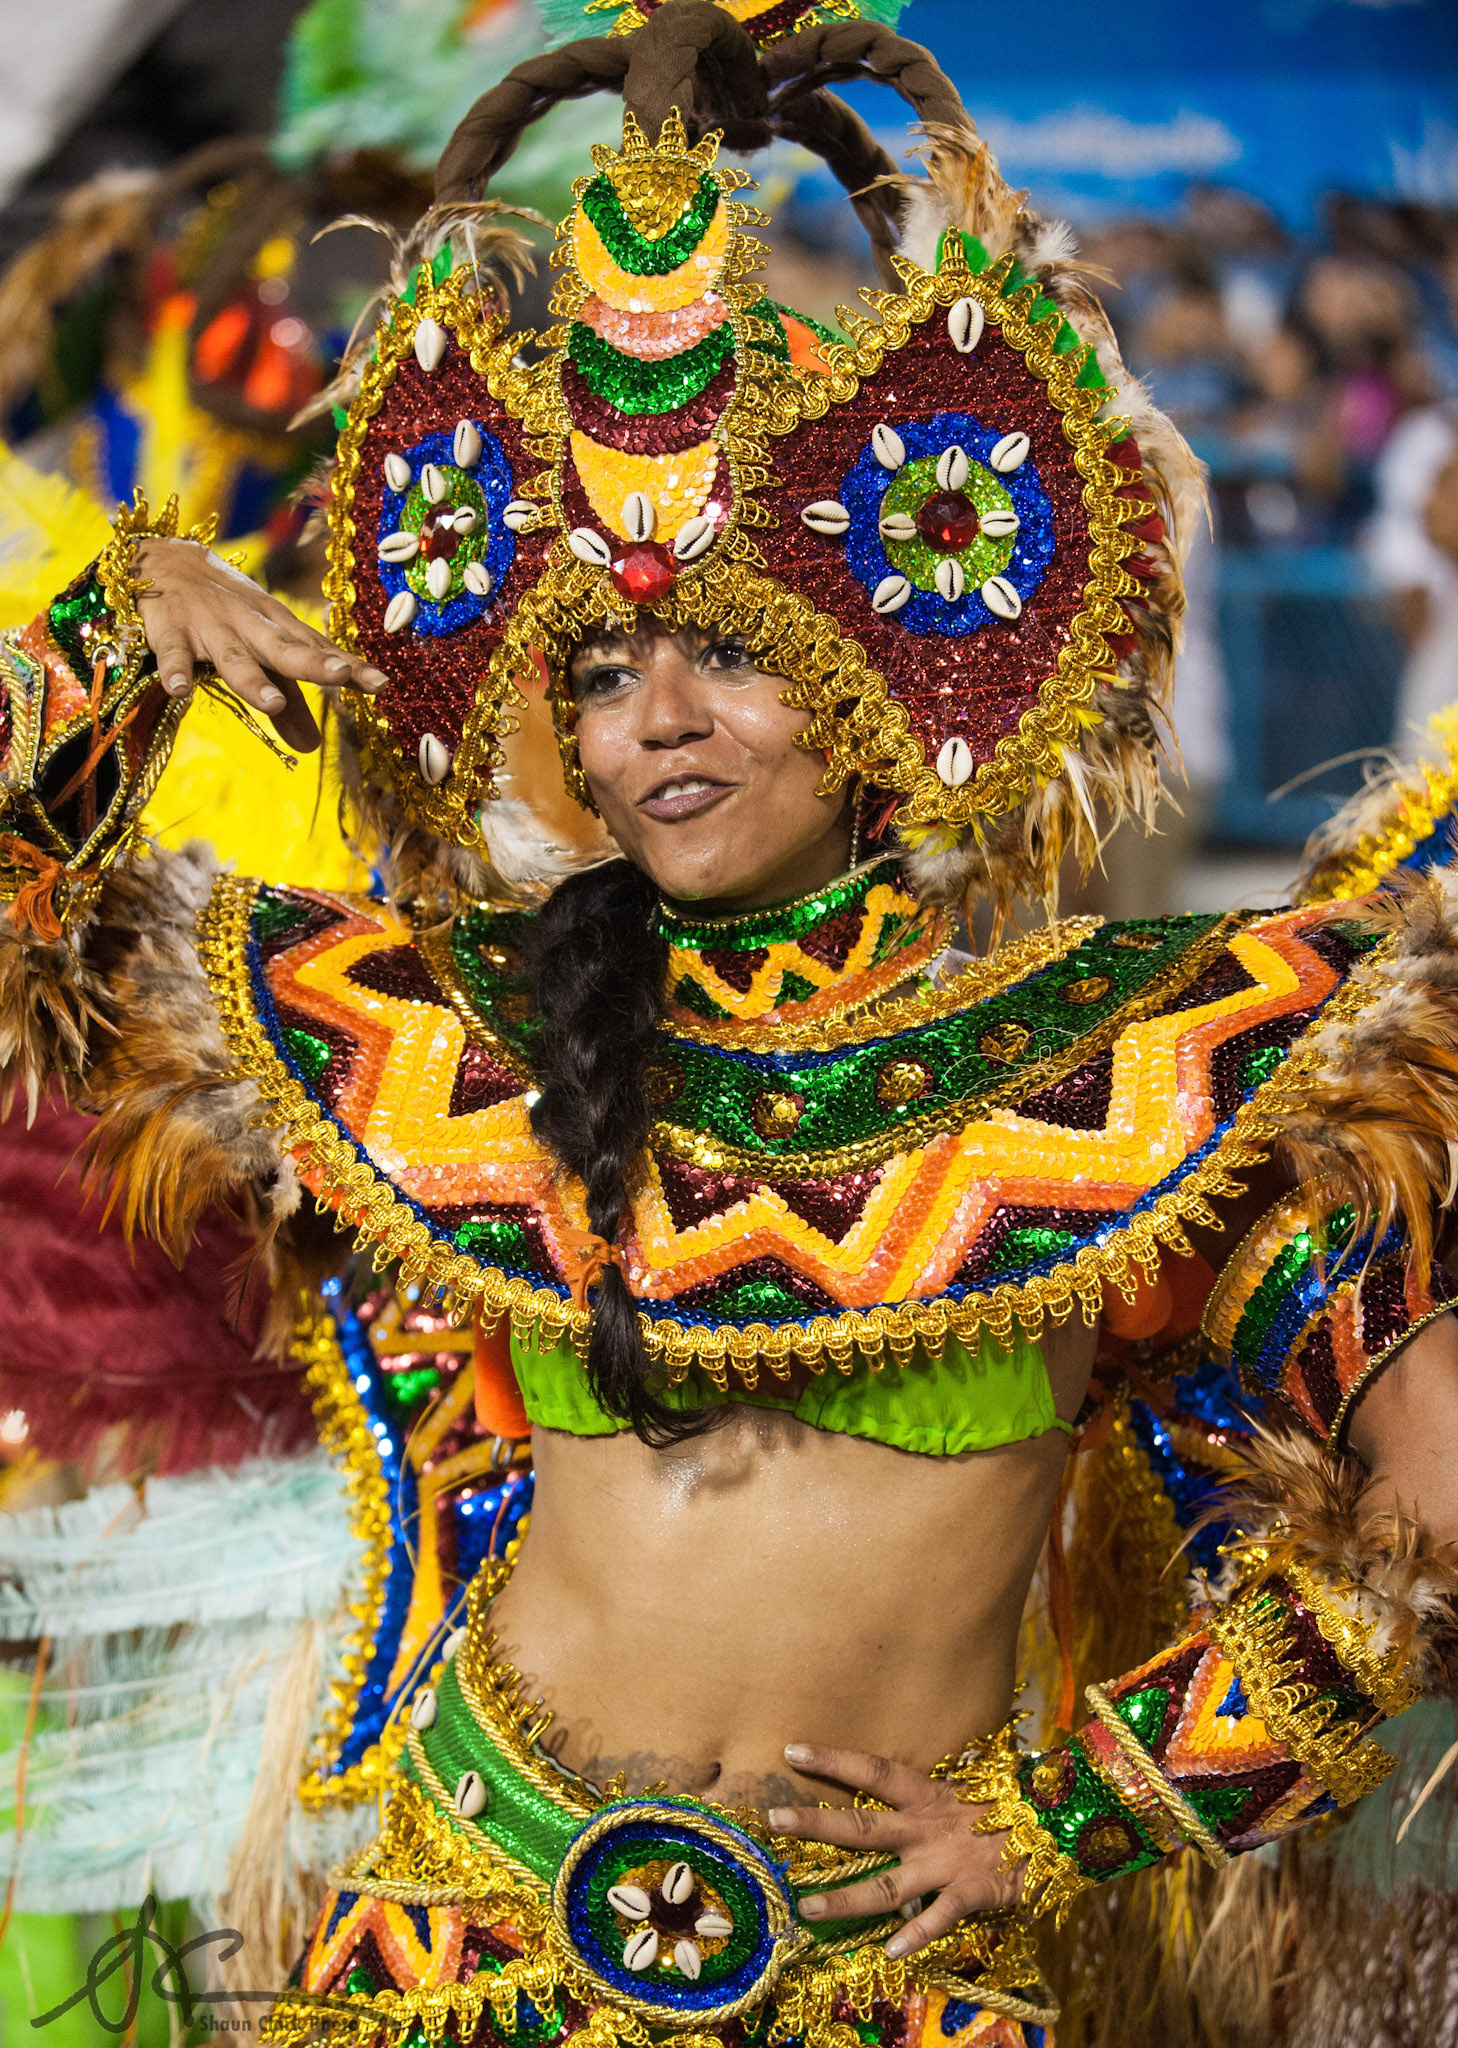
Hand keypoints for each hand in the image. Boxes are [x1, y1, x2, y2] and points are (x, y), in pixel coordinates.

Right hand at [134, 536, 386, 752]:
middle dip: (312, 663)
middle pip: (284, 649)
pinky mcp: (170, 630)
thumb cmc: (227, 615)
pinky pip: (173, 653)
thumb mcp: (261, 654)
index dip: (349, 667)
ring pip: (234, 656)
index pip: (319, 651)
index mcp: (279, 630)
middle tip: (340, 677)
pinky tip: (180, 689)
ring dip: (252, 679)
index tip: (381, 684)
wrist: (165, 559)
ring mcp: (211, 628)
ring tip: (272, 703)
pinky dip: (175, 669)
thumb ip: (288, 703)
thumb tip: (312, 749)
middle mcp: (251, 627)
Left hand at [767, 1744, 1021, 1960]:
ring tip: (806, 1908)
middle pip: (863, 1825)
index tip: (791, 1751)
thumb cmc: (1001, 1813)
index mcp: (925, 1796)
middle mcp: (928, 1827)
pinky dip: (918, 1932)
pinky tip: (892, 1949)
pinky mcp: (974, 1891)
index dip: (834, 1760)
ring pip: (887, 1884)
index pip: (872, 1771)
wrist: (1059, 1826)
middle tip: (773, 1818)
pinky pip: (941, 1915)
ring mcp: (948, 1862)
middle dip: (817, 1823)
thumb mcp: (956, 1798)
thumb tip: (877, 1793)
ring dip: (845, 1897)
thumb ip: (920, 1803)